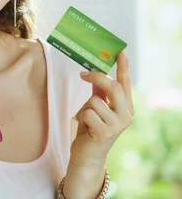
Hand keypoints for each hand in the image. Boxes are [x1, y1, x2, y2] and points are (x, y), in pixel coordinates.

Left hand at [63, 51, 133, 198]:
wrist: (87, 155)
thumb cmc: (91, 128)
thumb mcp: (96, 107)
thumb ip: (98, 91)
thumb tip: (94, 70)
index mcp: (125, 107)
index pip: (125, 83)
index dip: (123, 67)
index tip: (120, 51)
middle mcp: (126, 115)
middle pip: (114, 87)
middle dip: (97, 77)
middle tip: (83, 74)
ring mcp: (117, 125)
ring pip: (95, 100)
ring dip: (84, 107)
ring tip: (86, 119)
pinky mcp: (105, 133)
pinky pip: (87, 113)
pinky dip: (81, 117)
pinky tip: (85, 127)